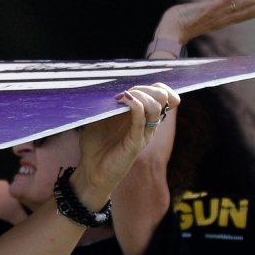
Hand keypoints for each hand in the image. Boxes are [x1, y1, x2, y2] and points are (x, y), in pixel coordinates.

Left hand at [72, 84, 180, 208]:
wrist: (91, 170)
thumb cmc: (95, 144)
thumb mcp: (100, 117)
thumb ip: (106, 103)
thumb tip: (103, 84)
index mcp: (142, 117)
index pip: (163, 94)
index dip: (158, 86)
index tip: (136, 86)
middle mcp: (147, 125)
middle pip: (161, 97)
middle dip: (145, 89)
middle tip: (124, 93)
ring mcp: (143, 134)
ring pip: (155, 108)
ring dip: (140, 96)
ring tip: (122, 97)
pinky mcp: (135, 143)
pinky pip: (141, 121)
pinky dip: (135, 107)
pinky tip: (123, 100)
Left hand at [154, 0, 254, 47]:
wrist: (168, 33)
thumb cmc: (179, 23)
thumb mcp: (197, 17)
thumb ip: (207, 12)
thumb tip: (210, 7)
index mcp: (221, 21)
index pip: (245, 14)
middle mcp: (222, 19)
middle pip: (249, 10)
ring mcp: (216, 14)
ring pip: (243, 6)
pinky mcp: (207, 9)